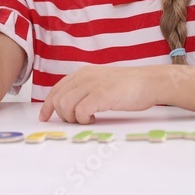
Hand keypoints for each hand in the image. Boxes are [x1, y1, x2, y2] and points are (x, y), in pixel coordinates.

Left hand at [38, 65, 161, 123]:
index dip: (47, 106)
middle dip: (64, 116)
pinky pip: (81, 112)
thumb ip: (86, 89)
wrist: (150, 81)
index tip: (44, 117)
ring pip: (66, 106)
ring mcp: (93, 85)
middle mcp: (84, 76)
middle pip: (58, 100)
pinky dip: (84, 120)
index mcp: (83, 73)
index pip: (57, 89)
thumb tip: (70, 106)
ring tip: (88, 119)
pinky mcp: (102, 95)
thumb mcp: (101, 81)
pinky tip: (95, 119)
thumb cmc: (129, 86)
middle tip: (79, 121)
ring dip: (74, 118)